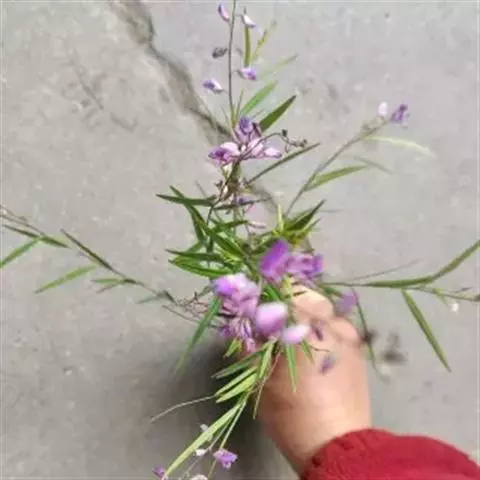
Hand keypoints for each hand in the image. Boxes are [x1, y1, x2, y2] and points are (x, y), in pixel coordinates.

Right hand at [258, 288, 371, 472]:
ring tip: (294, 336)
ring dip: (305, 315)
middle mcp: (330, 322)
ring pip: (322, 309)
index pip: (282, 291)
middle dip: (287, 303)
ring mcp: (348, 333)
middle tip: (274, 322)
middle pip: (305, 294)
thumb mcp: (260, 379)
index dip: (266, 296)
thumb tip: (243, 324)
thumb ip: (249, 345)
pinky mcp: (358, 347)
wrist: (337, 446)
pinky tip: (313, 349)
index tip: (256, 308)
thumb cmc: (291, 413)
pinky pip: (335, 325)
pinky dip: (321, 328)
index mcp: (304, 327)